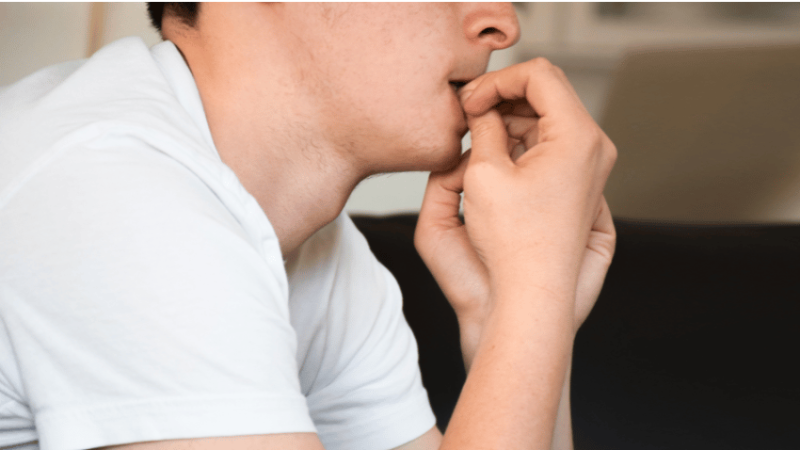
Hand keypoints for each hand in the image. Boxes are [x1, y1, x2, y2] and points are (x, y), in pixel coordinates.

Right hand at [416, 58, 615, 349]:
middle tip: (468, 113)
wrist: (534, 298)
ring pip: (548, 122)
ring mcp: (592, 169)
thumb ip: (485, 127)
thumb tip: (482, 108)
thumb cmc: (512, 246)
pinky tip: (495, 159)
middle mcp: (595, 148)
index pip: (538, 74)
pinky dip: (523, 144)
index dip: (496, 80)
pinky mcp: (582, 187)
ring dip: (511, 121)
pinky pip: (551, 148)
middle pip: (547, 95)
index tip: (469, 100)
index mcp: (578, 136)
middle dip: (503, 97)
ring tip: (477, 138)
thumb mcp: (485, 174)